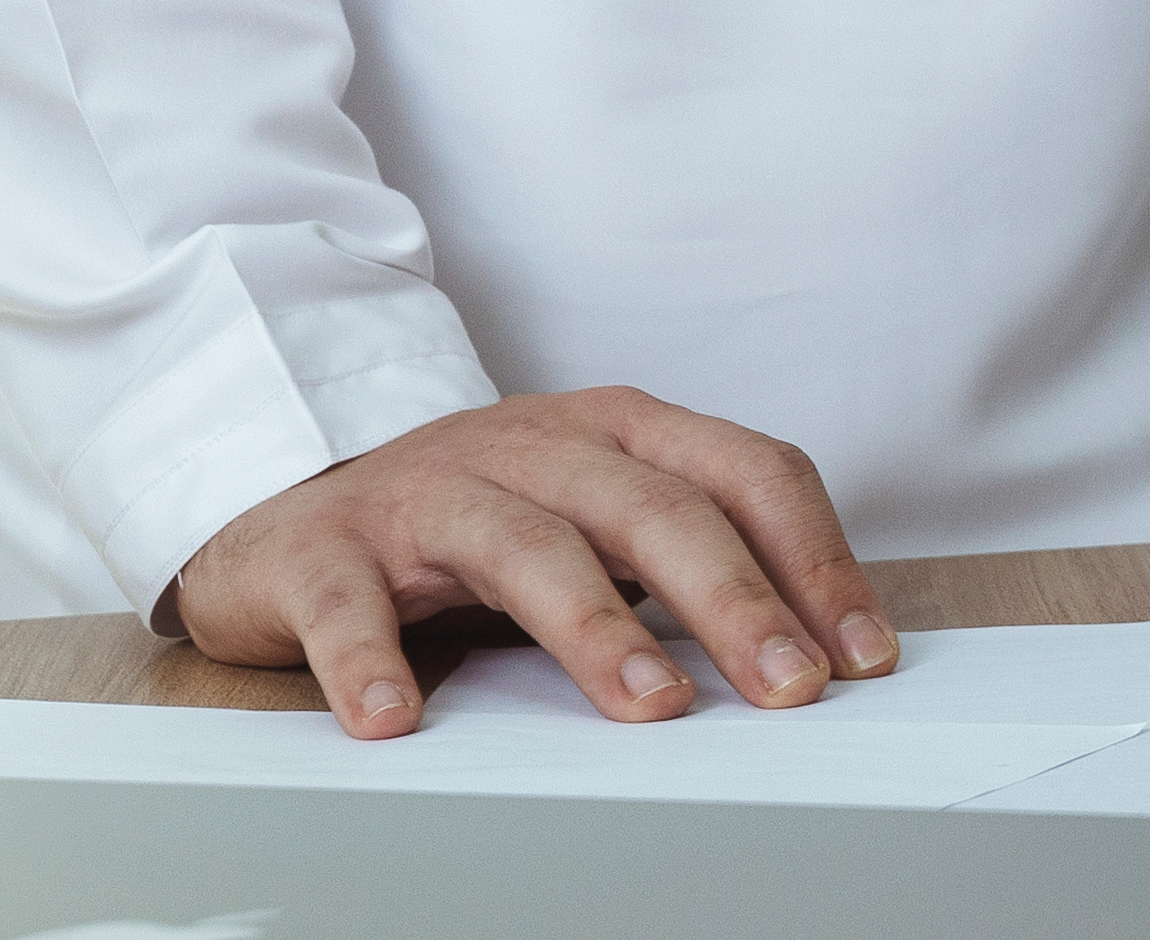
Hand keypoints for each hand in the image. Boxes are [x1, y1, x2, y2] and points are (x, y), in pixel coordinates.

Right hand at [159, 385, 890, 738]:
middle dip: (737, 600)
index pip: (747, 474)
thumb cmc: (470, 521)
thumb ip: (685, 558)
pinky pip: (348, 605)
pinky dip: (371, 661)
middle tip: (789, 686)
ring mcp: (425, 490)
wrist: (287, 507)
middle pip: (655, 510)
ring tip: (652, 705)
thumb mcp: (595, 515)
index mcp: (619, 432)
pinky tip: (397, 717)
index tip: (862, 652)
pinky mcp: (321, 549)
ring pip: (528, 546)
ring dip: (597, 630)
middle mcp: (533, 444)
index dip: (816, 559)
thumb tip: (808, 646)